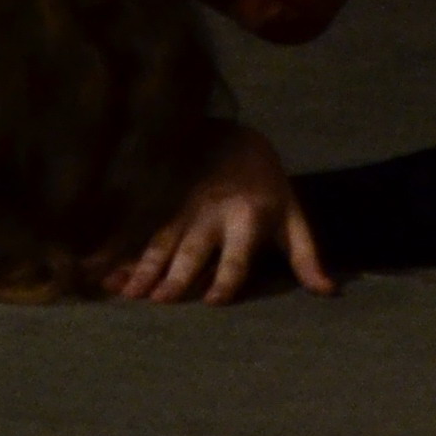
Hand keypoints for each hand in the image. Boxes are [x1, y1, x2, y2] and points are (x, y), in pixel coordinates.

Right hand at [104, 129, 333, 304]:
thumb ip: (307, 255)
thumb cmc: (266, 183)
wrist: (232, 133)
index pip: (237, 257)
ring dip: (144, 267)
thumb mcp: (290, 214)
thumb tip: (329, 292)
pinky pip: (142, 229)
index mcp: (248, 219)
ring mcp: (184, 207)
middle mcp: (213, 215)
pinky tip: (105, 268)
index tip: (212, 301)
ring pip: (162, 241)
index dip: (225, 279)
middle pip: (193, 250)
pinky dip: (122, 249)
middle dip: (175, 275)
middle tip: (159, 301)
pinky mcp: (164, 200)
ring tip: (128, 292)